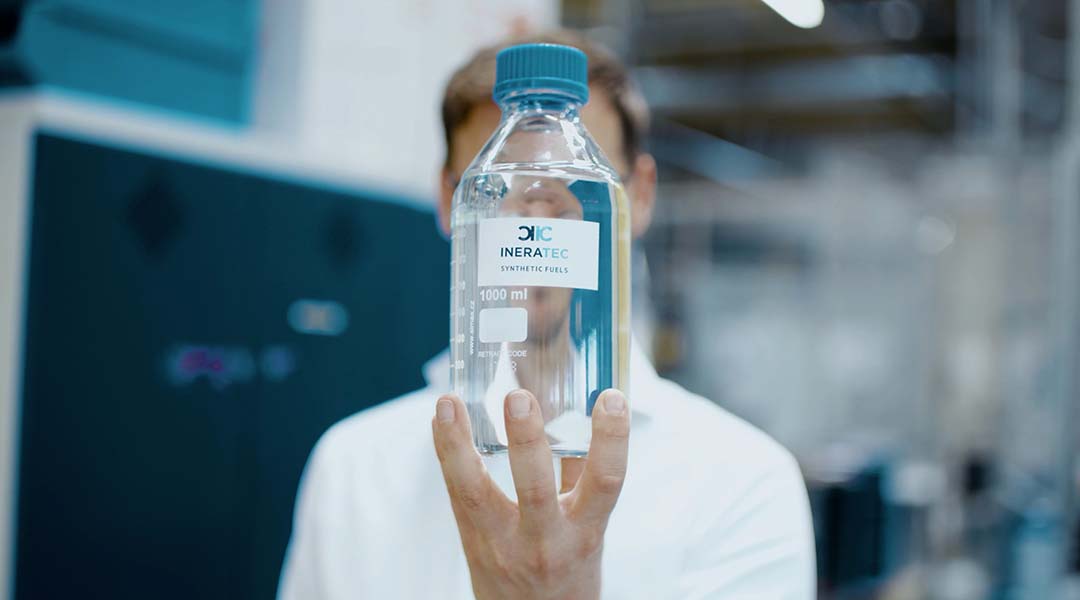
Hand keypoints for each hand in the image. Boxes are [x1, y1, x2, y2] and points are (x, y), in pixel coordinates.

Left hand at [432, 388, 630, 599]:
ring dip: (458, 445)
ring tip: (448, 403)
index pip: (606, 483)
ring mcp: (502, 543)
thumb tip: (582, 410)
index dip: (612, 440)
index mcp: (585, 532)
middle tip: (519, 398)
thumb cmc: (568, 568)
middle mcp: (545, 541)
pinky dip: (446, 452)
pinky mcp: (472, 541)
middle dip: (526, 441)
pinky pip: (455, 493)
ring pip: (475, 492)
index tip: (612, 399)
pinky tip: (440, 419)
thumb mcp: (589, 529)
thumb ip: (583, 474)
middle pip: (535, 489)